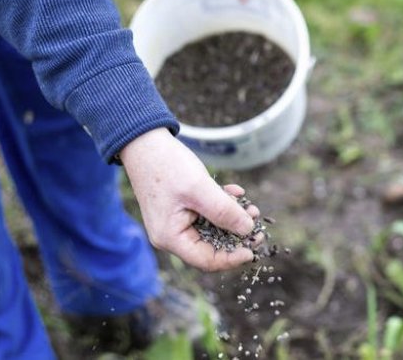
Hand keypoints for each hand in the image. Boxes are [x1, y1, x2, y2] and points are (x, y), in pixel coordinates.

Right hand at [120, 128, 260, 270]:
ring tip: (250, 207)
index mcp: (170, 237)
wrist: (145, 142)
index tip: (253, 248)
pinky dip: (222, 205)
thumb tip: (247, 230)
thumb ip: (224, 211)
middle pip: (211, 247)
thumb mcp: (200, 189)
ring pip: (212, 229)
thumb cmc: (166, 165)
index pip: (206, 260)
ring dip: (232, 218)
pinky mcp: (181, 208)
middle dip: (236, 235)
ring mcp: (176, 221)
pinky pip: (207, 214)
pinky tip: (235, 191)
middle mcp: (172, 234)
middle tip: (257, 223)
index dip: (232, 258)